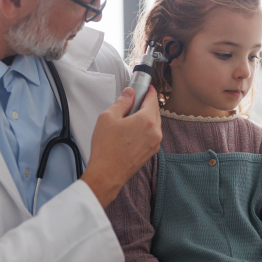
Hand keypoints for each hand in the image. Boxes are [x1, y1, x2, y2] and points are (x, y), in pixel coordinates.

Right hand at [81, 86, 161, 207]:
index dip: (148, 90)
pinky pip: (151, 134)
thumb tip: (130, 93)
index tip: (144, 87)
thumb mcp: (108, 117)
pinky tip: (130, 131)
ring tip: (128, 119)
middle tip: (132, 102)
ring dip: (145, 117)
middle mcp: (155, 132)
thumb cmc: (106, 148)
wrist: (106, 174)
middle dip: (145, 104)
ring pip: (154, 123)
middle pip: (154, 110)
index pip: (152, 98)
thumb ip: (122, 102)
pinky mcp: (151, 152)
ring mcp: (155, 143)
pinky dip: (144, 129)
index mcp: (147, 120)